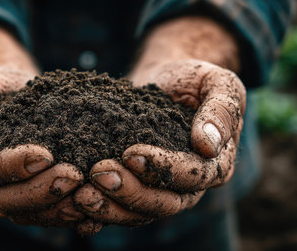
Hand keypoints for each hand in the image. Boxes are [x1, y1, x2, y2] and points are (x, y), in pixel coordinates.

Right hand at [0, 67, 84, 226]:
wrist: (12, 92)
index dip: (12, 167)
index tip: (44, 156)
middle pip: (8, 201)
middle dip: (42, 191)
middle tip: (74, 176)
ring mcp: (9, 197)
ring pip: (31, 214)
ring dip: (60, 209)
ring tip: (88, 195)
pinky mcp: (33, 199)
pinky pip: (49, 215)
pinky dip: (72, 217)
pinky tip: (94, 216)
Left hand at [75, 59, 245, 225]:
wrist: (166, 80)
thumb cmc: (193, 80)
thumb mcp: (218, 84)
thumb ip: (220, 111)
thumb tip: (208, 145)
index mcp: (215, 165)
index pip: (192, 177)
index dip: (162, 168)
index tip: (131, 153)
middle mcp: (188, 186)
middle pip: (163, 203)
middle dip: (130, 191)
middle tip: (99, 174)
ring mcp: (160, 190)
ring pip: (138, 213)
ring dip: (109, 208)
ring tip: (82, 195)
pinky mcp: (135, 186)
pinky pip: (119, 209)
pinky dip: (98, 215)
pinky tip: (76, 208)